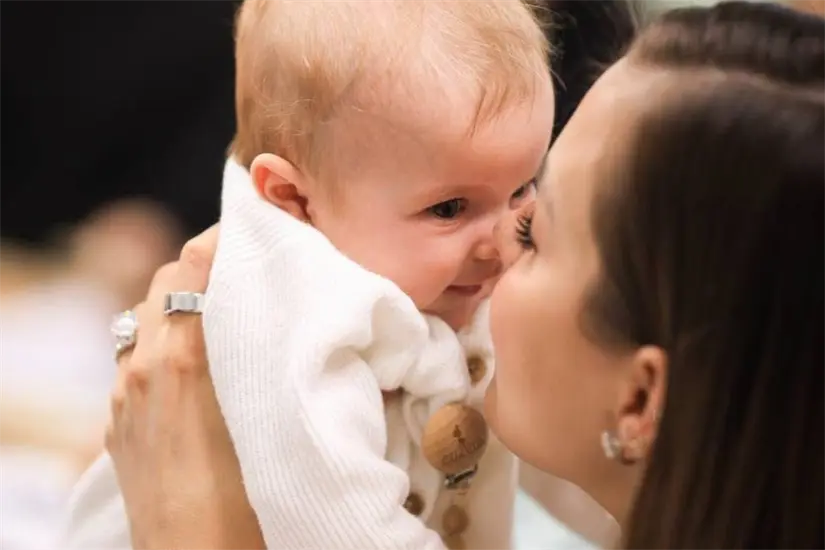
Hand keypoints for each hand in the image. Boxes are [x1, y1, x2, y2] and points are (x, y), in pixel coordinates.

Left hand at [105, 225, 264, 549]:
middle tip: (250, 276)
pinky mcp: (116, 424)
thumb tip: (289, 309)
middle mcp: (143, 366)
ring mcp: (124, 395)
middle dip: (206, 267)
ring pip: (146, 316)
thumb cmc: (251, 502)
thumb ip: (271, 353)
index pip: (196, 261)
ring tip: (224, 320)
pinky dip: (163, 343)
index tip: (260, 236)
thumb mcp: (272, 415)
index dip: (229, 239)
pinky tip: (197, 370)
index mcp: (184, 357)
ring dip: (182, 305)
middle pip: (166, 279)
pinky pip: (135, 357)